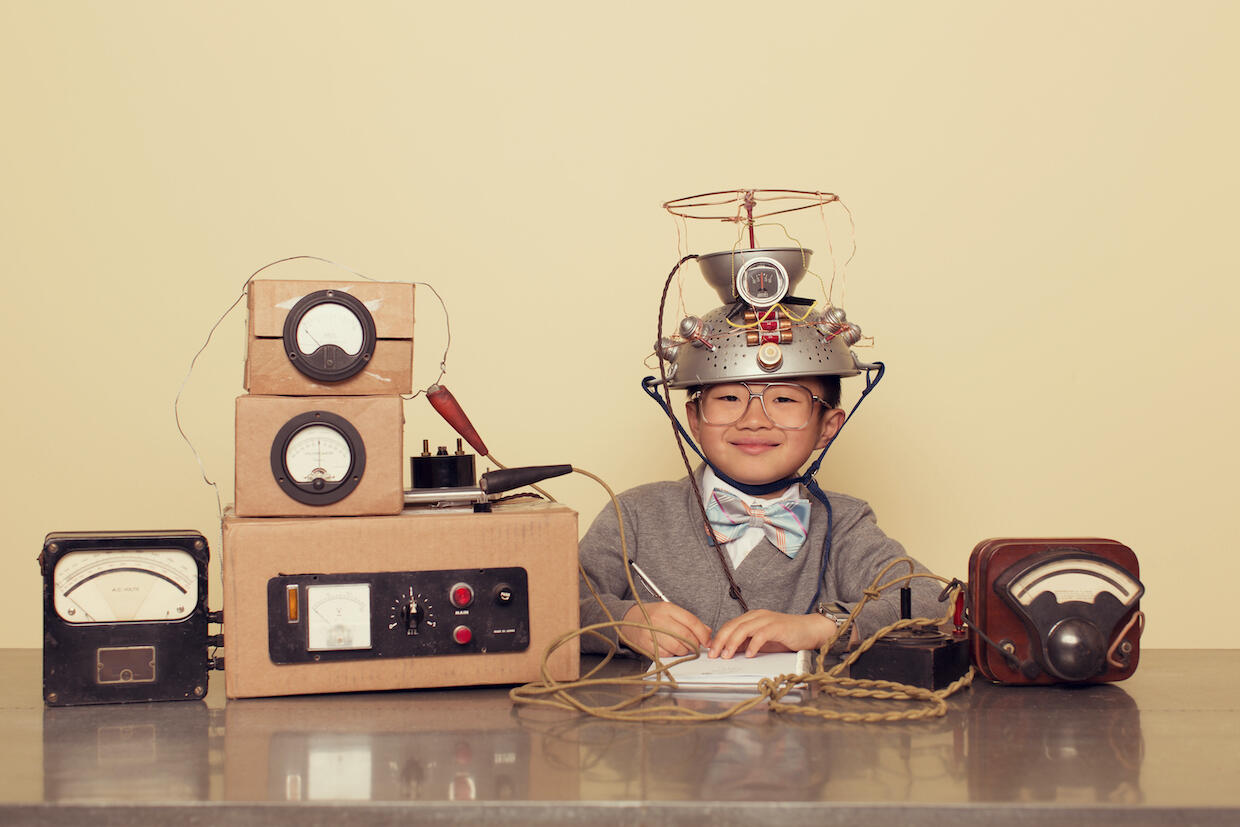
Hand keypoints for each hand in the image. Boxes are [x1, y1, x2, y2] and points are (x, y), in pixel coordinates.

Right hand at [620, 602, 711, 658]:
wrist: (628, 619)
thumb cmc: (652, 616)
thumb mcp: (670, 612)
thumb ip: (689, 621)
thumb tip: (707, 633)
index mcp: (668, 608)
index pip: (691, 621)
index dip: (703, 634)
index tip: (707, 641)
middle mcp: (659, 619)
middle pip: (685, 636)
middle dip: (695, 645)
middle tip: (696, 647)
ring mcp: (651, 632)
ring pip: (677, 647)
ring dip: (684, 651)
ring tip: (682, 648)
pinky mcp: (646, 644)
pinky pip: (666, 654)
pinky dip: (672, 654)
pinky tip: (670, 649)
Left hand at [708, 610, 836, 658]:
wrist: (810, 630)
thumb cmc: (786, 637)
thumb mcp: (762, 642)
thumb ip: (746, 644)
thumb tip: (727, 652)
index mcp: (751, 618)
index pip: (729, 626)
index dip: (718, 638)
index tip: (710, 652)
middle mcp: (757, 616)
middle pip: (732, 626)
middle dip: (720, 641)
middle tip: (713, 655)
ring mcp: (767, 620)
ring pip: (743, 629)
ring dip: (733, 643)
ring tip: (727, 656)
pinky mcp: (778, 626)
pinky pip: (761, 634)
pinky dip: (753, 645)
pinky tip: (749, 654)